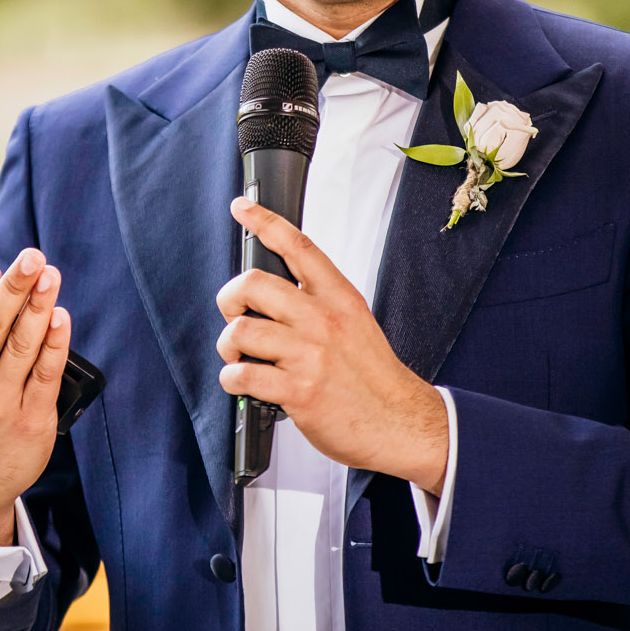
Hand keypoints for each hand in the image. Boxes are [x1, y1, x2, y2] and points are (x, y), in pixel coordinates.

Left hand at [216, 197, 449, 494]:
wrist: (400, 422)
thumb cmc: (373, 376)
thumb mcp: (355, 322)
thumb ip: (318, 302)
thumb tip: (272, 294)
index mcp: (338, 298)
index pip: (298, 246)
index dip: (264, 220)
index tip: (242, 207)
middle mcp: (322, 320)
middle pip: (253, 283)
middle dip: (230, 298)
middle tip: (236, 315)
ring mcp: (309, 355)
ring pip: (241, 330)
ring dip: (229, 346)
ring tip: (240, 357)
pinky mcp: (298, 390)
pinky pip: (242, 375)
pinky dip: (233, 380)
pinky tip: (244, 383)